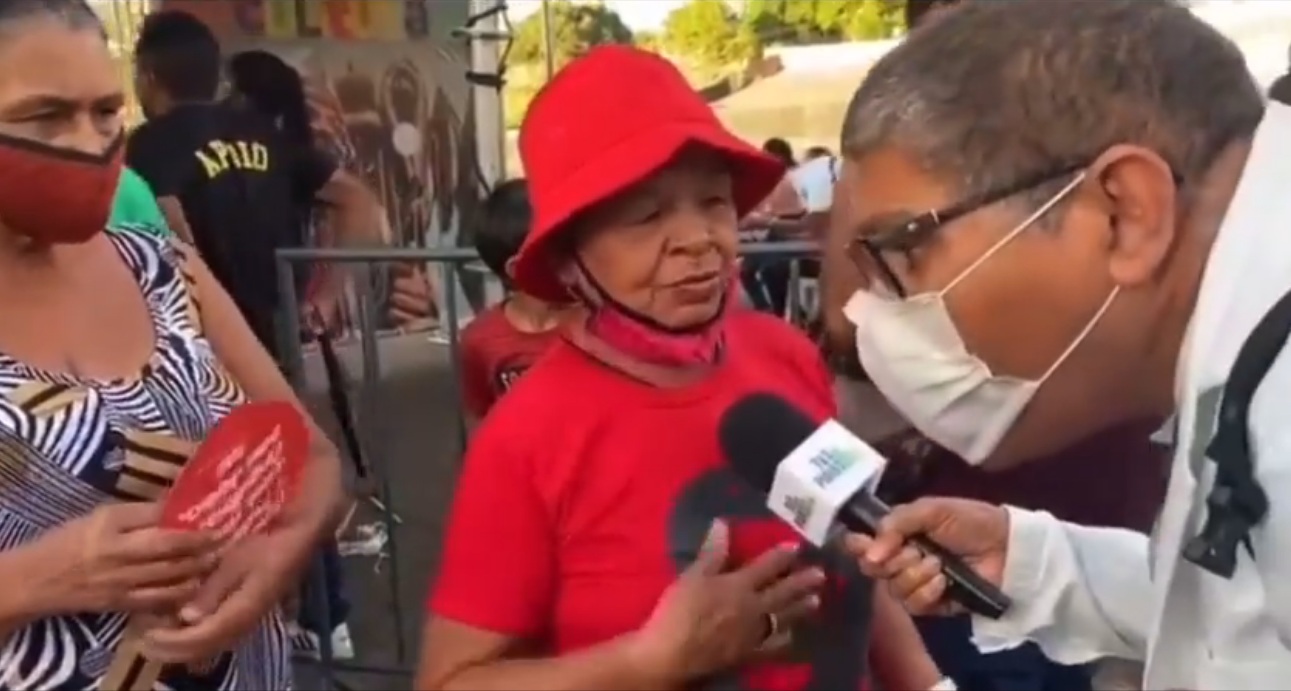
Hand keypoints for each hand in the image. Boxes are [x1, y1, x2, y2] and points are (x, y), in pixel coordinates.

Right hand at [25, 502, 217, 615]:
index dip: (189, 518)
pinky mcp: (121, 604)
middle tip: (229, 538)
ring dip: (199, 568)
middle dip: (202, 544)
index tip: (216, 515)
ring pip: (169, 576)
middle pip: (168, 548)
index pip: (157, 519)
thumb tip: (180, 504)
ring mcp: (121, 582)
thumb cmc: (72, 540)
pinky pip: (158, 600)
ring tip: (221, 560)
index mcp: (112, 526)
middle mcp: (118, 554)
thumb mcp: (102, 516)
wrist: (39, 579)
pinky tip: (199, 585)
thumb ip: (140, 512)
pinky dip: (181, 593)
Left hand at [140, 530, 306, 663]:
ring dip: (184, 642)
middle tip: (143, 639)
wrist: (306, 521)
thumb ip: (215, 586)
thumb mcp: (239, 555)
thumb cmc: (271, 531)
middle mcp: (251, 616)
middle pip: (209, 646)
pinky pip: (221, 628)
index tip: (146, 633)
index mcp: (247, 605)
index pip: (206, 636)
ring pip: (215, 640)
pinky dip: (197, 631)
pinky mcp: (252, 602)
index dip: (175, 641)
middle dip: (175, 647)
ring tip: (157, 632)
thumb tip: (188, 617)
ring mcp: (253, 611)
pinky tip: (182, 619)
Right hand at [630, 520, 824, 683]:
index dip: (783, 555)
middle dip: (803, 582)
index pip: (767, 566)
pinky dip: (785, 638)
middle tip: (821, 575)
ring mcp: (755, 633)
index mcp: (739, 585)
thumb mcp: (692, 577)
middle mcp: (753, 607)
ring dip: (801, 608)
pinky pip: (774, 645)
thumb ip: (711, 552)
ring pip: (784, 617)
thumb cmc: (679, 612)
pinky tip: (792, 634)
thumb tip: (723, 524)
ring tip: (815, 601)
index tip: (798, 547)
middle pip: (783, 592)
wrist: (674, 654)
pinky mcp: (750, 654)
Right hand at [845, 498, 1008, 615]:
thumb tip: (867, 553)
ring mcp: (916, 583)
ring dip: (915, 575)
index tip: (860, 545)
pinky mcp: (932, 605)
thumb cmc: (969, 522)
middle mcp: (901, 559)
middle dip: (891, 560)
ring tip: (938, 564)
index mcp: (898, 534)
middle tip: (912, 551)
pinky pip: (914, 605)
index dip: (858, 546)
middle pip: (873, 569)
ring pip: (893, 588)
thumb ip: (895, 523)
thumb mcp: (930, 510)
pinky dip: (926, 591)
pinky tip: (943, 581)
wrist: (1006, 547)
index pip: (864, 544)